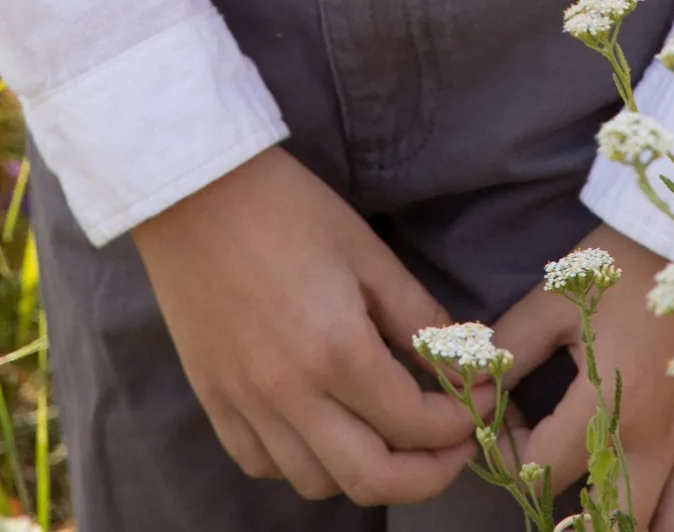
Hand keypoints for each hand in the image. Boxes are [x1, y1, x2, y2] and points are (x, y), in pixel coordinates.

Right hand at [132, 146, 478, 505]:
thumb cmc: (286, 206)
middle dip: (428, 474)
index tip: (481, 400)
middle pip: (373, 481)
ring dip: (364, 472)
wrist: (192, 189)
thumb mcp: (366, 250)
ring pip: (317, 484)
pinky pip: (262, 464)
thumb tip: (463, 362)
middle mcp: (290, 393)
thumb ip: (417, 315)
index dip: (461, 421)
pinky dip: (301, 462)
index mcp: (336, 350)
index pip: (416, 424)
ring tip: (387, 435)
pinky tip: (321, 429)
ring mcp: (246, 404)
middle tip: (452, 445)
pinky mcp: (214, 400)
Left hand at [493, 224, 673, 531]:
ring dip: (641, 528)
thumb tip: (470, 380)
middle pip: (617, 521)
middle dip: (581, 524)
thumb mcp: (559, 293)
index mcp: (609, 403)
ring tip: (612, 515)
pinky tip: (671, 500)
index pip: (544, 466)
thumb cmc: (625, 260)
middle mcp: (658, 436)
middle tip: (559, 500)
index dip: (512, 458)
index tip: (508, 433)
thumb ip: (511, 343)